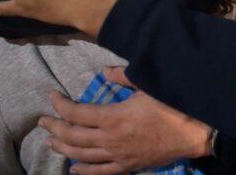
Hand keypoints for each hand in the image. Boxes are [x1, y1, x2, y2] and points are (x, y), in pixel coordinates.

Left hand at [39, 69, 210, 174]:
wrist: (193, 133)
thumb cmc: (171, 107)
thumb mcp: (148, 85)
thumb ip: (124, 76)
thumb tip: (105, 70)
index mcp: (113, 117)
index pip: (76, 113)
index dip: (60, 105)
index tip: (52, 96)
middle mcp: (110, 139)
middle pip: (73, 136)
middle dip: (54, 128)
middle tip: (42, 121)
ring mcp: (118, 156)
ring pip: (82, 156)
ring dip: (63, 148)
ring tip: (50, 141)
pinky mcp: (128, 166)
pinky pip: (101, 172)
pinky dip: (84, 171)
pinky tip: (73, 168)